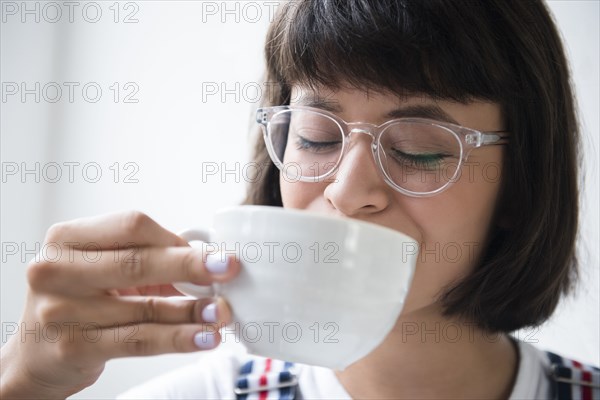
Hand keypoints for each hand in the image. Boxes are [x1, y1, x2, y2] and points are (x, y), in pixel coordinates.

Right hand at [0, 211, 239, 398]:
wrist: (36, 353)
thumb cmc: (79, 300)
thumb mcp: (100, 268)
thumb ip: (144, 258)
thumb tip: (206, 261)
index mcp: (67, 238)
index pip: (132, 226)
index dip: (175, 239)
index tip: (210, 251)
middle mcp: (56, 270)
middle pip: (137, 262)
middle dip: (191, 266)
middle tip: (229, 268)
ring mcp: (61, 311)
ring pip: (144, 308)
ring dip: (193, 310)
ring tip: (223, 311)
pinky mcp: (74, 347)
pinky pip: (139, 340)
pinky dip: (178, 338)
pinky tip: (204, 337)